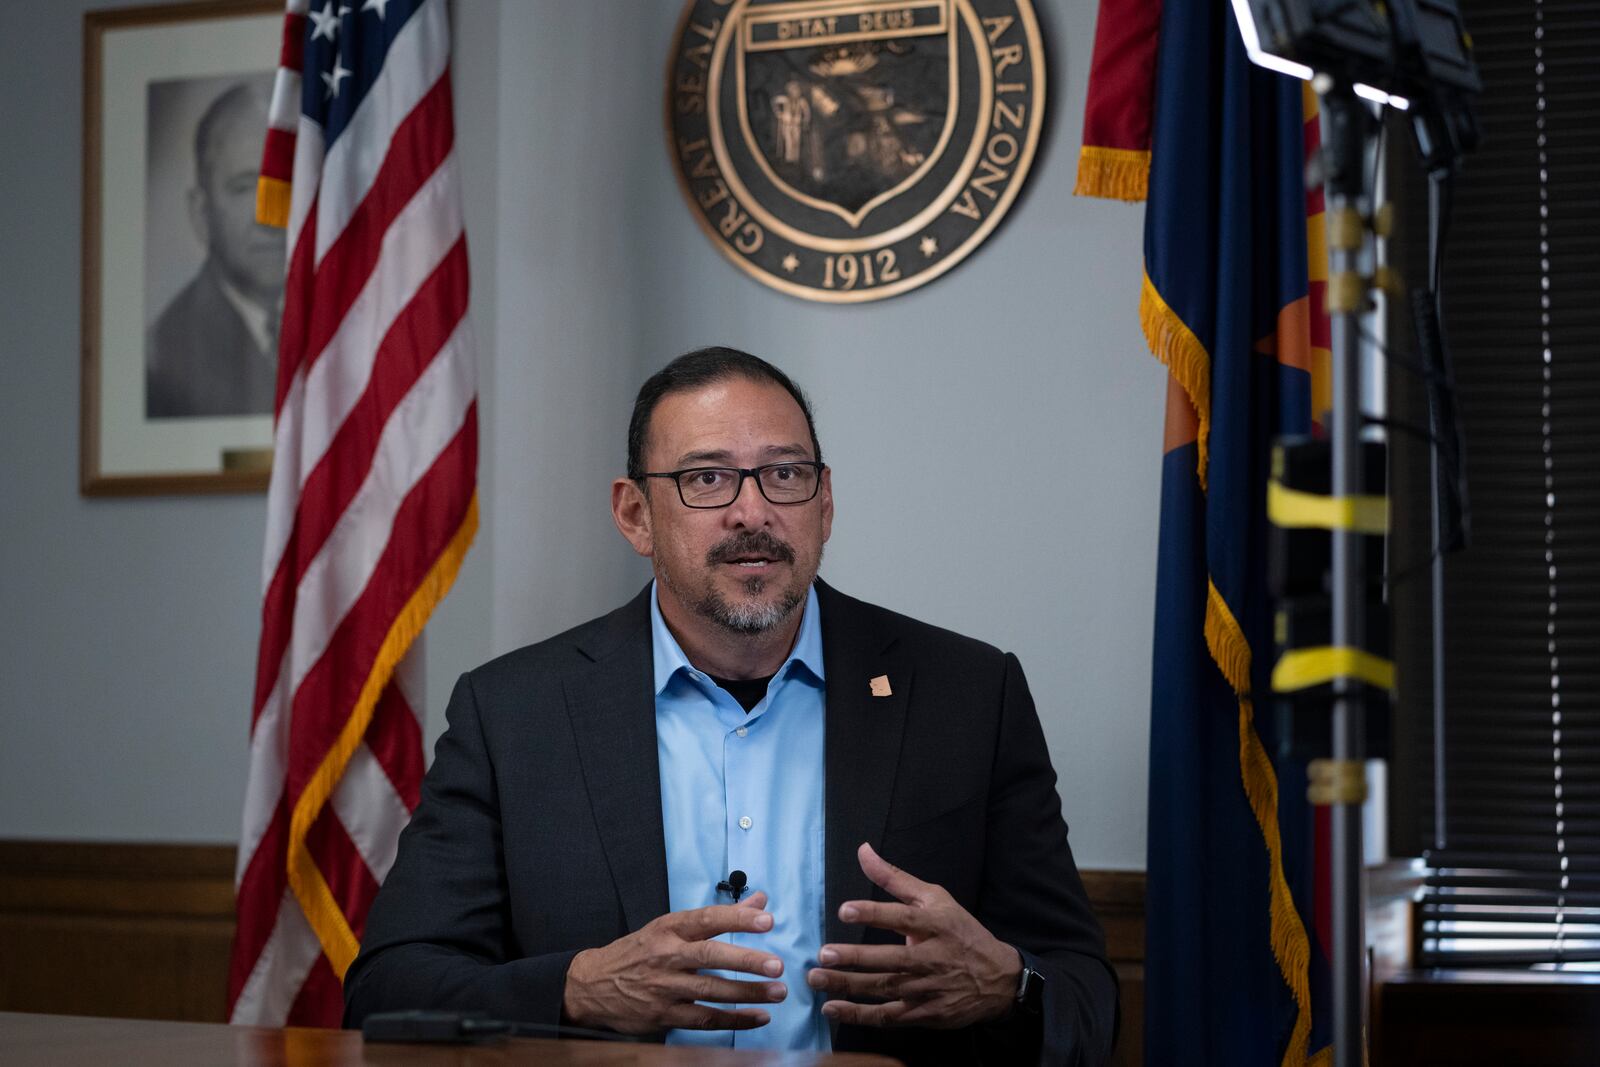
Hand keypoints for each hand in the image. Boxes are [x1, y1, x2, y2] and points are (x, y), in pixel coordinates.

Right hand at [561, 891, 787, 1034]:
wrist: (591, 985)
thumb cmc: (638, 952)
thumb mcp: (670, 926)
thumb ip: (718, 916)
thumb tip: (760, 901)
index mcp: (669, 928)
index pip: (707, 918)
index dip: (738, 918)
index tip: (766, 919)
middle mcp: (667, 955)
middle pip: (711, 955)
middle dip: (746, 960)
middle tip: (776, 965)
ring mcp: (665, 987)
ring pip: (711, 990)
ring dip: (748, 993)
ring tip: (777, 992)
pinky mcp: (663, 1015)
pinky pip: (704, 1019)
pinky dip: (733, 1020)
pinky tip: (758, 1018)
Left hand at [808, 843, 1022, 1028]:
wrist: (998, 979)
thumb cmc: (960, 932)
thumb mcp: (935, 898)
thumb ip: (894, 877)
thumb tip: (863, 850)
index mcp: (935, 925)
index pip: (903, 918)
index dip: (874, 914)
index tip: (844, 910)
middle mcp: (932, 958)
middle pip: (890, 959)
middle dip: (856, 958)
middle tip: (824, 954)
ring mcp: (928, 989)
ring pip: (884, 989)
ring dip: (848, 986)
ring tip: (816, 979)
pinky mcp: (924, 1013)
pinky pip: (888, 1016)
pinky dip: (859, 1015)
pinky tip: (832, 1008)